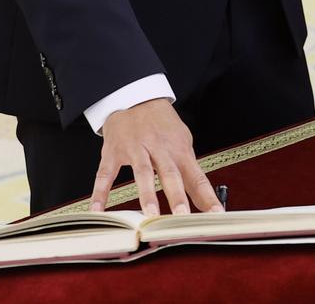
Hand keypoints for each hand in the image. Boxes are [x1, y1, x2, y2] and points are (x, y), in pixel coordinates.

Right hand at [93, 97, 220, 215]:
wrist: (136, 97)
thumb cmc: (162, 125)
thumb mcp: (182, 142)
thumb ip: (190, 171)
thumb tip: (204, 200)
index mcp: (180, 149)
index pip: (197, 176)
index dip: (207, 196)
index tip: (216, 214)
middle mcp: (159, 149)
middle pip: (171, 174)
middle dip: (177, 196)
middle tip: (182, 217)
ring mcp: (135, 149)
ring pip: (142, 173)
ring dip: (146, 194)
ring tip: (150, 215)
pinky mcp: (113, 151)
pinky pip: (106, 174)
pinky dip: (101, 192)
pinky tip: (99, 209)